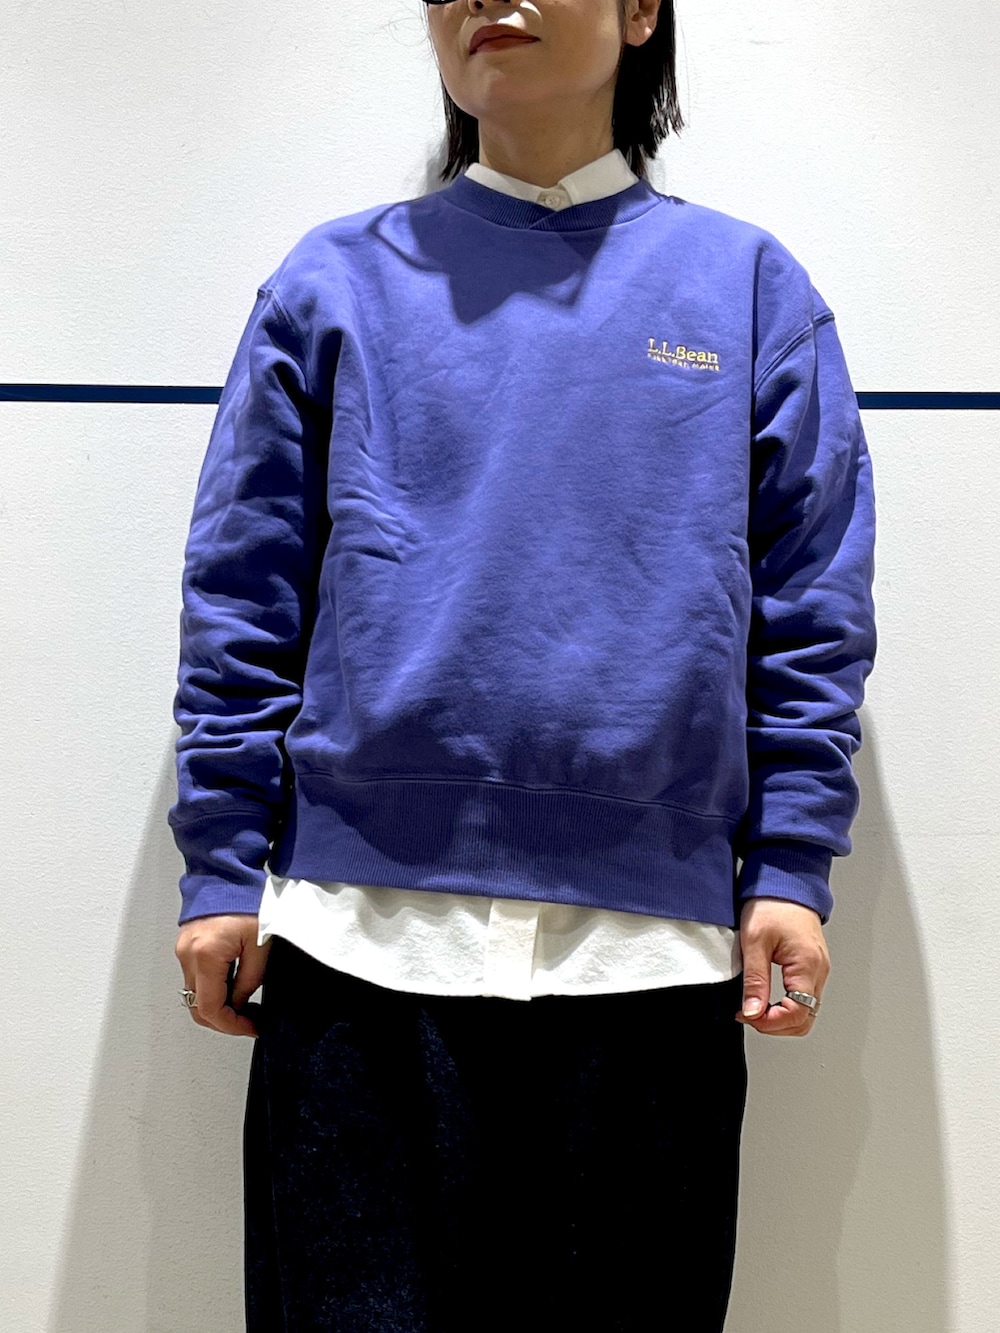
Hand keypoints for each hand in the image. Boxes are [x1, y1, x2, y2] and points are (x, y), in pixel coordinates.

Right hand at [175, 914, 271, 1037]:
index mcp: (206, 955)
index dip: (232, 1025)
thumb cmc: (247, 902)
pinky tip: (233, 985)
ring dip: (218, 1005)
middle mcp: (188, 956)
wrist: (228, 875)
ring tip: (245, 1003)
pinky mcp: (185, 947)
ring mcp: (183, 951)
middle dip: (224, 1020)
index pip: (211, 1008)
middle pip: (198, 1007)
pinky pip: (195, 979)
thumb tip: (241, 1003)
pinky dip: (211, 989)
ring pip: (195, 995)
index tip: (251, 1027)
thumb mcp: (260, 945)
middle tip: (249, 1021)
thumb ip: (249, 980)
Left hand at [735, 897, 829, 1036]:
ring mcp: (818, 969)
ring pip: (806, 1011)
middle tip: (748, 1015)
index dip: (770, 1023)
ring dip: (781, 1018)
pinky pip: (804, 997)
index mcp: (808, 966)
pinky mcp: (812, 966)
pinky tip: (767, 999)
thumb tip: (753, 1012)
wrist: (785, 881)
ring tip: (754, 1008)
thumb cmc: (772, 903)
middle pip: (805, 1019)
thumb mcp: (755, 942)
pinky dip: (787, 1006)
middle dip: (776, 1025)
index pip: (798, 1014)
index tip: (746, 1016)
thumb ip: (755, 980)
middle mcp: (819, 971)